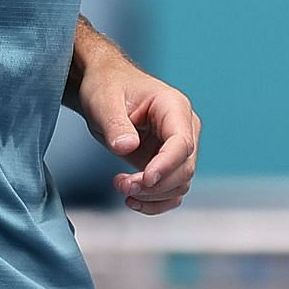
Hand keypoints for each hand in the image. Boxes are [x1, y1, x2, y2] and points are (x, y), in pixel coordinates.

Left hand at [76, 60, 199, 214]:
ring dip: (152, 195)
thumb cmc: (107, 86)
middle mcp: (183, 128)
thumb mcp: (104, 101)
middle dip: (154, 185)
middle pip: (184, 168)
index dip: (166, 165)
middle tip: (122, 185)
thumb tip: (126, 146)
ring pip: (180, 184)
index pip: (182, 143)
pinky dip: (155, 202)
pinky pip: (172, 191)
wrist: (105, 87)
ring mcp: (177, 147)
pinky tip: (133, 200)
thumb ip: (115, 124)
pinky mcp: (167, 163)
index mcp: (174, 106)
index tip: (145, 179)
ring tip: (121, 186)